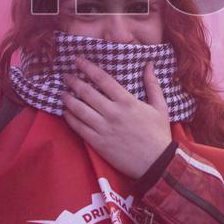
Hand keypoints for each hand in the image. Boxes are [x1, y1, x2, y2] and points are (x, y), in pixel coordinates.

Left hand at [61, 58, 171, 179]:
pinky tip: (66, 113)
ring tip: (62, 94)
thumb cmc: (158, 134)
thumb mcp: (160, 107)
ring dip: (68, 100)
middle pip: (87, 92)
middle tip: (66, 76)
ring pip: (79, 110)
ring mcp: (104, 129)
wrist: (157, 163)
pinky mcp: (98, 143)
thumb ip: (153, 84)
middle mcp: (113, 113)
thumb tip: (149, 64)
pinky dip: (70, 119)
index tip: (78, 61)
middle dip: (73, 82)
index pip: (103, 79)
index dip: (88, 68)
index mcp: (127, 102)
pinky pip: (79, 128)